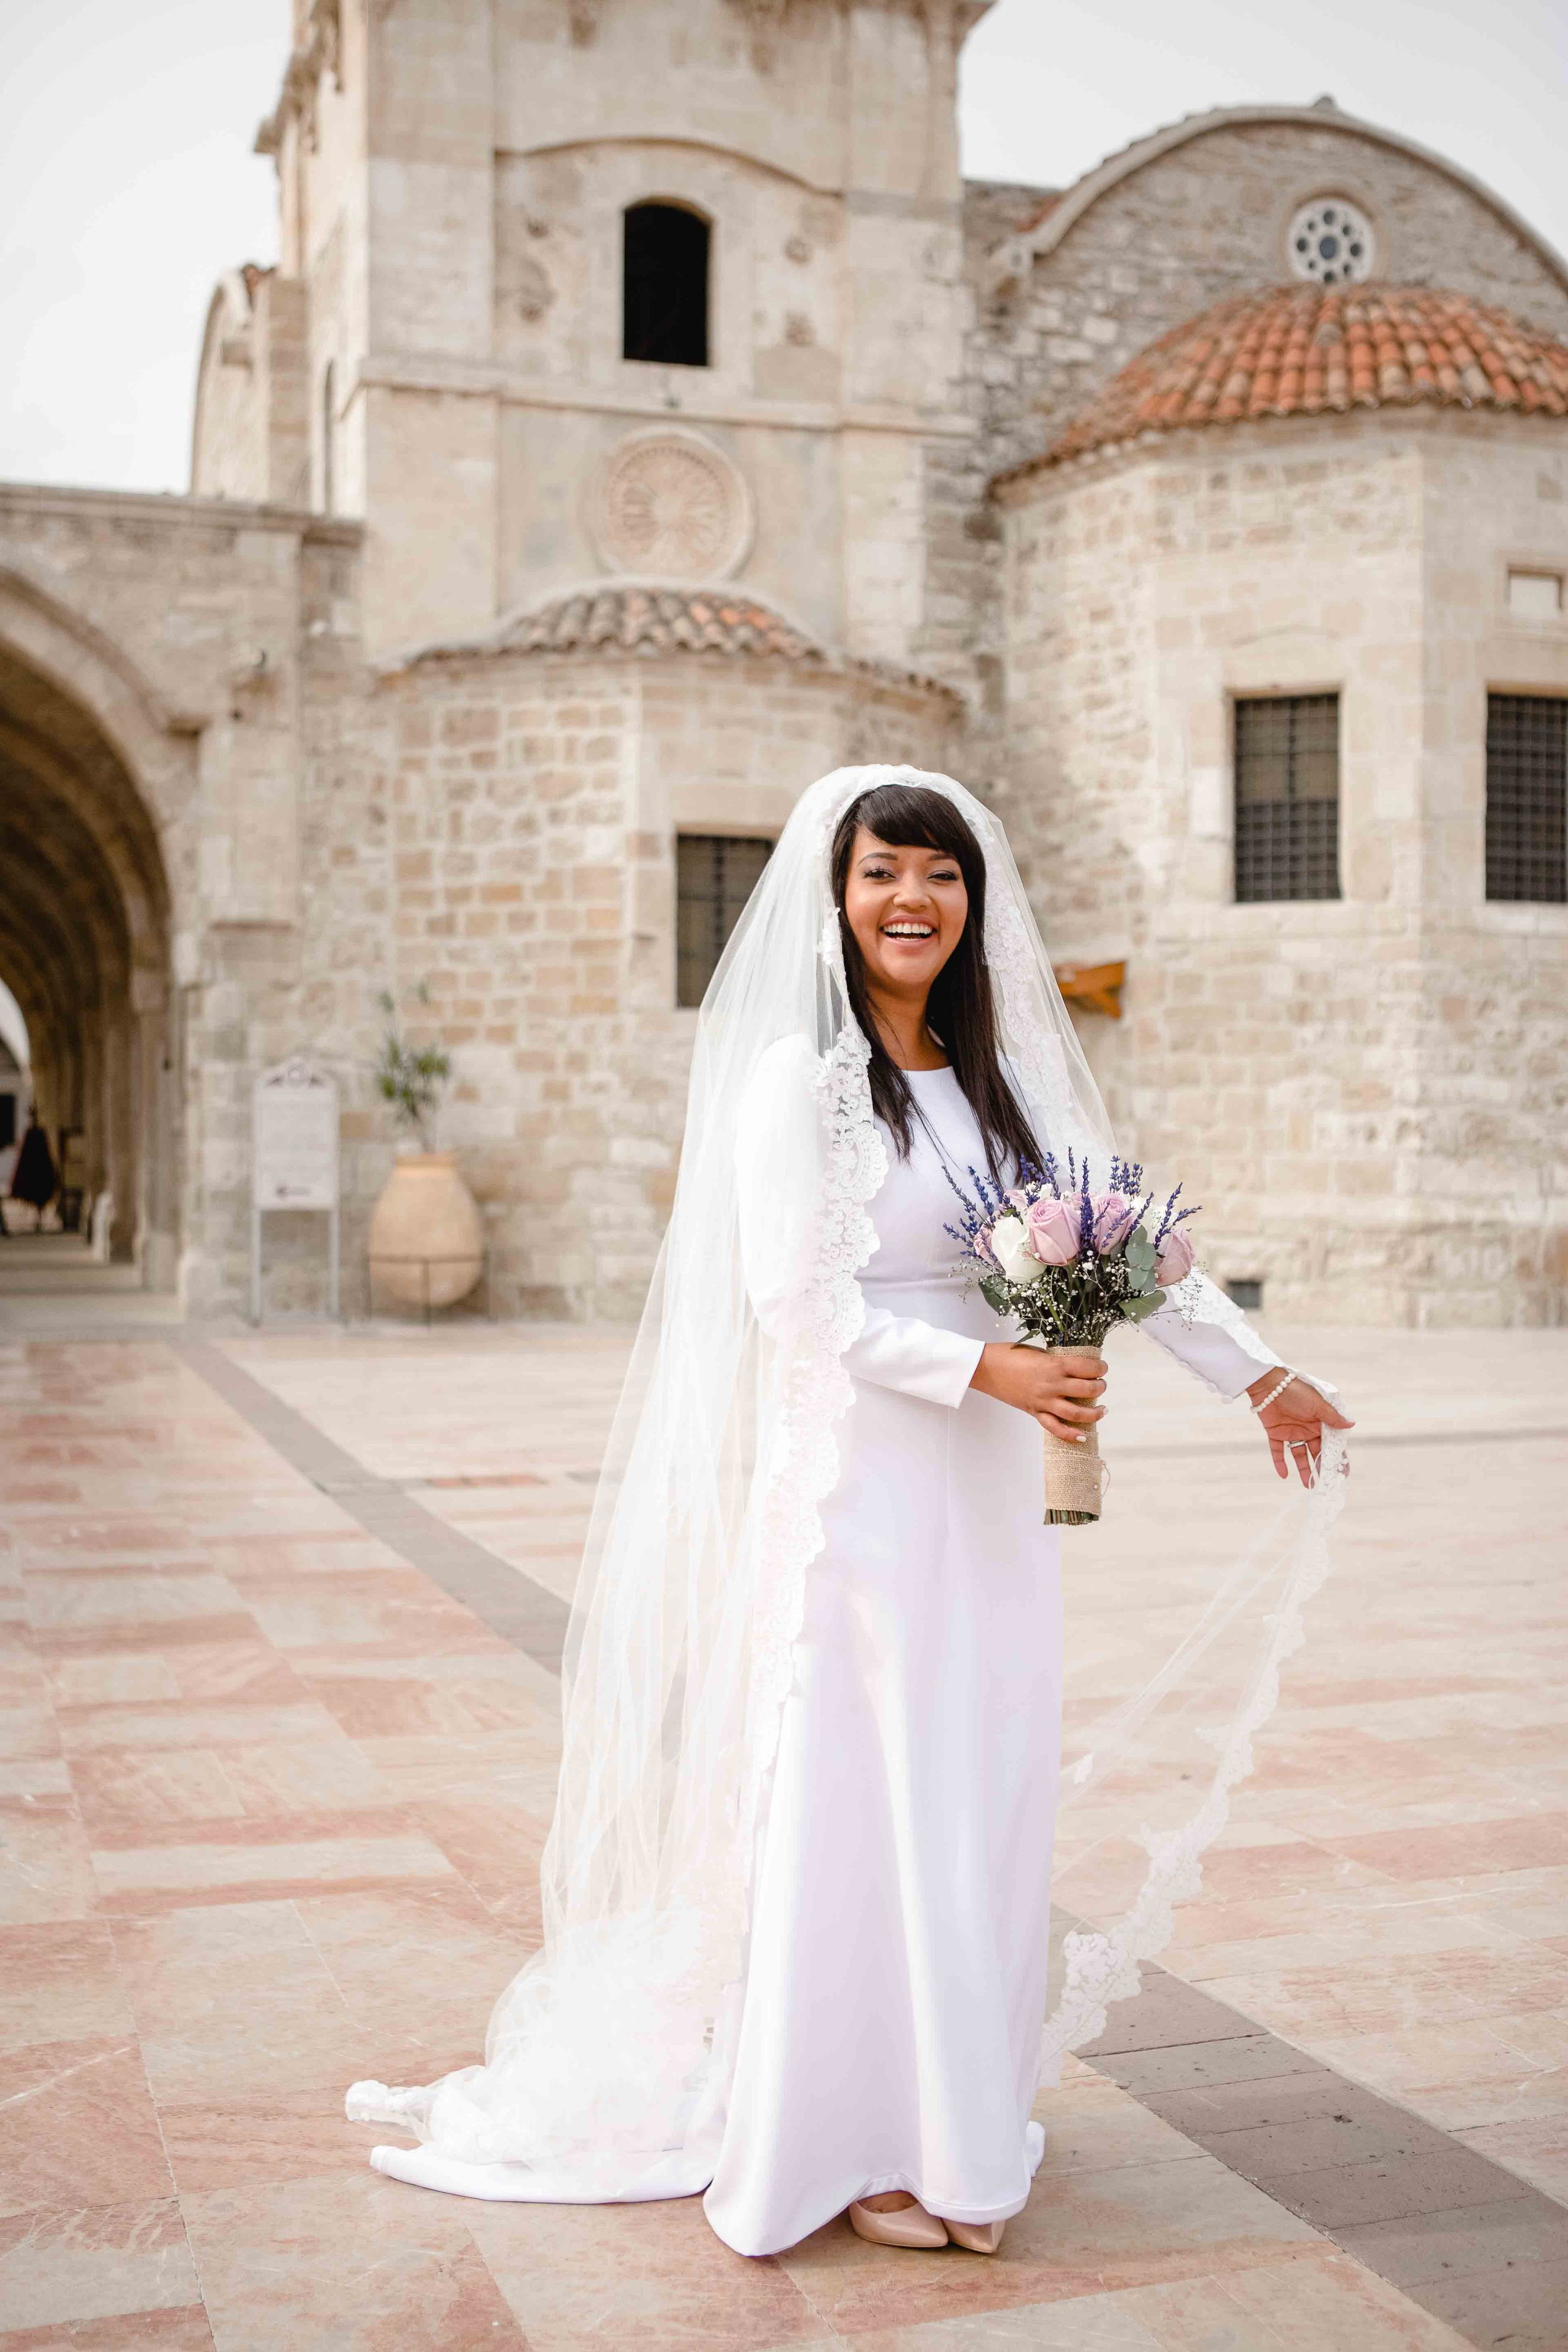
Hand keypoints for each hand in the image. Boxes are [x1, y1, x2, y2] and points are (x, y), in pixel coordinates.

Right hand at [971, 1343, 1106, 1444]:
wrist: (985, 1368)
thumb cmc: (1009, 1354)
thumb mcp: (1038, 1352)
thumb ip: (1055, 1361)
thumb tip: (1072, 1367)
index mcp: (1054, 1365)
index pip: (1087, 1368)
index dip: (1100, 1368)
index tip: (1102, 1367)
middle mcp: (1052, 1384)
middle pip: (1087, 1390)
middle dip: (1100, 1387)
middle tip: (1101, 1384)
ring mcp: (1043, 1401)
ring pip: (1076, 1413)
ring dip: (1094, 1413)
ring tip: (1102, 1410)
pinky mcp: (1034, 1411)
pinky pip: (1054, 1427)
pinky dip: (1070, 1435)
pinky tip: (1083, 1436)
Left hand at [1247, 1372, 1354, 1483]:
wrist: (1269, 1384)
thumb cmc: (1297, 1390)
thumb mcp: (1318, 1404)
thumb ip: (1332, 1417)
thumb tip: (1351, 1424)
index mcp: (1320, 1421)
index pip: (1331, 1443)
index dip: (1337, 1457)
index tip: (1343, 1473)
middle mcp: (1307, 1428)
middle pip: (1316, 1452)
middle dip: (1321, 1467)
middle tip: (1326, 1484)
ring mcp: (1291, 1432)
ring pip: (1299, 1455)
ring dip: (1304, 1469)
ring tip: (1309, 1485)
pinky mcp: (1275, 1433)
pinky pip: (1278, 1451)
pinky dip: (1279, 1463)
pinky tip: (1284, 1475)